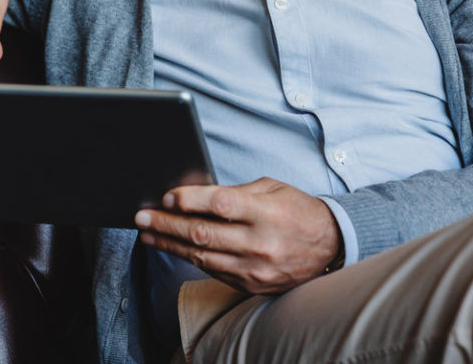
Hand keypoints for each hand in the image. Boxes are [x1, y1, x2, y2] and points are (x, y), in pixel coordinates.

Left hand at [135, 178, 340, 294]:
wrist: (331, 247)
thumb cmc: (298, 211)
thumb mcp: (272, 189)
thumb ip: (235, 193)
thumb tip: (193, 195)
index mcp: (266, 212)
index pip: (220, 205)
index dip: (189, 200)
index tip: (166, 197)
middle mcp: (260, 242)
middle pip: (203, 233)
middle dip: (167, 224)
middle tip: (142, 217)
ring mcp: (255, 268)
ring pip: (202, 256)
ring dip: (170, 243)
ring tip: (148, 233)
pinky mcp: (251, 284)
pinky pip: (212, 270)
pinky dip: (189, 257)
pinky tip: (173, 246)